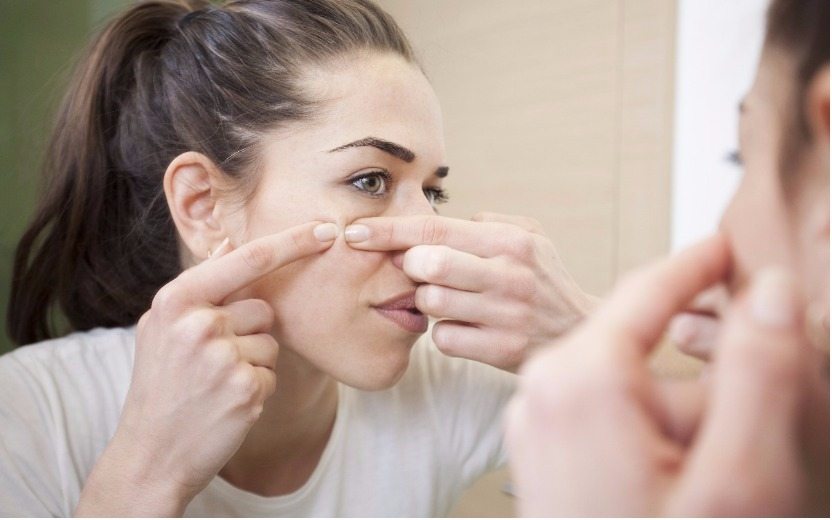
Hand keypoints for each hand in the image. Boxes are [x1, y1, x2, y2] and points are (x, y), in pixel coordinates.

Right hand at [76, 221, 337, 515]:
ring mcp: (224, 356)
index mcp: (178, 299)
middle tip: (210, 363)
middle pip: (264, 308)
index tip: (326, 229)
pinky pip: (273, 373)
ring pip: (271, 342)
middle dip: (249, 332)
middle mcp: (200, 322)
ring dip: (254, 363)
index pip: (249, 258)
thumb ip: (200, 289)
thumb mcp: (162, 328)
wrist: (150, 455)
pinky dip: (256, 389)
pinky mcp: (246, 388)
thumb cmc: (161, 387)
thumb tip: (230, 244)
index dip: (292, 241)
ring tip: (215, 384)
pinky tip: (225, 404)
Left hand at [345, 212, 594, 370]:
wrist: (581, 334)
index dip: (387, 230)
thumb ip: (487, 222)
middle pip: (427, 264)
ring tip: (451, 300)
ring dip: (428, 302)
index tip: (354, 232)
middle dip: (409, 267)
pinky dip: (444, 333)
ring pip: (431, 303)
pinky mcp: (500, 350)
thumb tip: (437, 223)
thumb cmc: (543, 281)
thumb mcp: (530, 238)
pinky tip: (466, 327)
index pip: (434, 228)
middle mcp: (509, 274)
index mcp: (510, 241)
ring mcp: (505, 314)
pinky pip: (443, 338)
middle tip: (418, 271)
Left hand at [504, 236, 828, 516]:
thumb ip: (758, 372)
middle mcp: (542, 394)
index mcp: (579, 381)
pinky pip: (608, 416)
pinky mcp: (545, 455)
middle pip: (639, 343)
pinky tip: (682, 483)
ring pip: (629, 385)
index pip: (647, 291)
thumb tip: (766, 289)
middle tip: (744, 432)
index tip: (728, 243)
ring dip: (684, 416)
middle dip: (703, 373)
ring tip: (711, 478)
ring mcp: (537, 427)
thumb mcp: (739, 475)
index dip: (697, 263)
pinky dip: (655, 434)